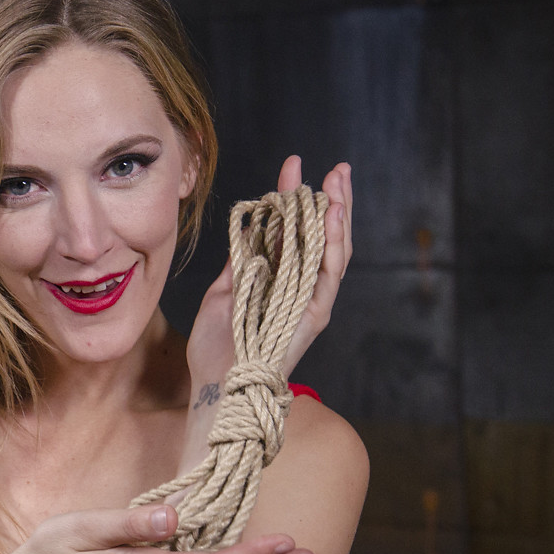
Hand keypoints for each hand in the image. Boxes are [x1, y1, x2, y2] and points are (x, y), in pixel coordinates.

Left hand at [186, 158, 352, 385]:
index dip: (295, 200)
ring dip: (338, 216)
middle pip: (322, 238)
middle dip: (331, 201)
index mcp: (279, 282)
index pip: (295, 233)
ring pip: (332, 252)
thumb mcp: (223, 293)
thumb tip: (249, 231)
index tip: (293, 167)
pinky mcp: (312, 318)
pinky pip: (327, 277)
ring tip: (339, 183)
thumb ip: (240, 263)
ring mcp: (308, 304)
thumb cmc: (215, 348)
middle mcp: (300, 291)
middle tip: (336, 168)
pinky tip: (332, 218)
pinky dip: (332, 246)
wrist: (214, 386)